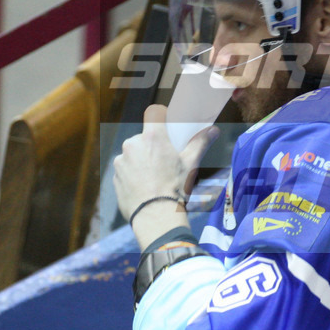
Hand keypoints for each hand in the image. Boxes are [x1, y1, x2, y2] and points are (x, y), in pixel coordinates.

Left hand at [113, 104, 217, 228]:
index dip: (160, 117)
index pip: (154, 113)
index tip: (166, 126)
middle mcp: (132, 145)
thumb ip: (200, 143)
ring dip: (141, 161)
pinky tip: (145, 187)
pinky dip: (133, 175)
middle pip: (144, 137)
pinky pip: (125, 170)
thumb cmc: (175, 189)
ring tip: (154, 178)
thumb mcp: (190, 164)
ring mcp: (121, 161)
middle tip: (164, 161)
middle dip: (152, 146)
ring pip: (133, 154)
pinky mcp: (115, 177)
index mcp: (152, 137)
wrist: (155, 217)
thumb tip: (214, 130)